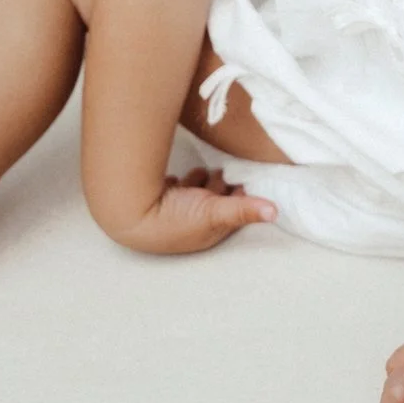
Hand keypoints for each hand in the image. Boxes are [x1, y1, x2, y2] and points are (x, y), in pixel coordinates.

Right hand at [117, 167, 276, 255]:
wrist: (128, 213)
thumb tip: (276, 212)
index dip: (239, 198)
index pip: (229, 214)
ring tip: (206, 170)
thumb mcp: (214, 212)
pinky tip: (180, 177)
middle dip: (220, 189)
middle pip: (211, 205)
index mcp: (206, 232)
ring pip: (192, 198)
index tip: (245, 180)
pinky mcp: (154, 203)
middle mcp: (189, 226)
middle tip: (227, 170)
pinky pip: (172, 193)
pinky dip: (180, 185)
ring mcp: (170, 215)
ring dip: (201, 185)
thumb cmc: (173, 218)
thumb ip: (243, 209)